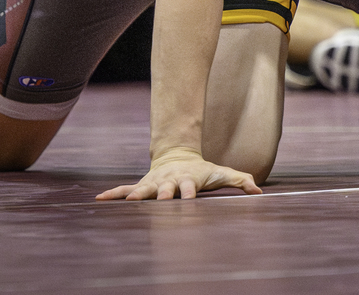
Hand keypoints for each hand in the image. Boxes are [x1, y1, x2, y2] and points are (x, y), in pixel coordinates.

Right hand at [96, 147, 261, 201]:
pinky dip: (113, 193)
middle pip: (164, 190)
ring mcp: (154, 183)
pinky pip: (124, 189)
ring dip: (136, 195)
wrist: (178, 156)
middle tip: (159, 202)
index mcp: (187, 180)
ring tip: (127, 201)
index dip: (187, 193)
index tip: (186, 200)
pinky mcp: (142, 186)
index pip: (188, 188)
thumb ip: (240, 180)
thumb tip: (258, 191)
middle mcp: (168, 182)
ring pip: (143, 190)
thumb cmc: (202, 170)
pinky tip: (99, 199)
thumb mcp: (222, 173)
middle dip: (162, 196)